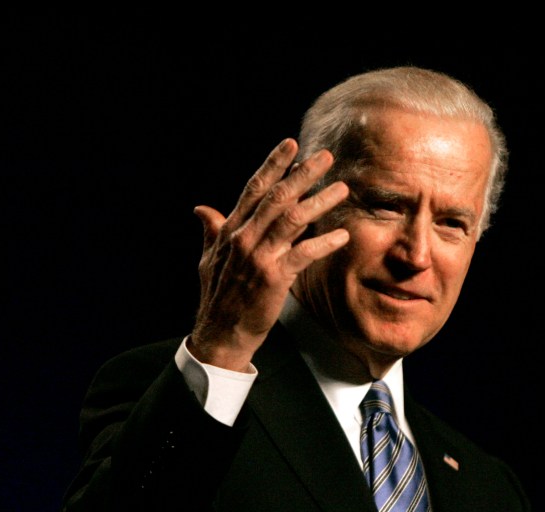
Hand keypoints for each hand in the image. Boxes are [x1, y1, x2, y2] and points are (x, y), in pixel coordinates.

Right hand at [188, 138, 349, 370]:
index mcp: (231, 230)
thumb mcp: (209, 260)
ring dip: (320, 202)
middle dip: (303, 174)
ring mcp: (259, 257)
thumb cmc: (218, 297)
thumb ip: (212, 231)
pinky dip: (324, 244)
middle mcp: (244, 238)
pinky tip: (343, 235)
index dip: (274, 164)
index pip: (254, 188)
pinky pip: (303, 254)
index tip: (291, 144)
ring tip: (342, 189)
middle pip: (278, 197)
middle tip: (326, 157)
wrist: (220, 333)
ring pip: (294, 220)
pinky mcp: (274, 278)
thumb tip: (202, 209)